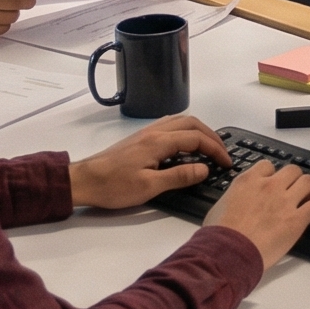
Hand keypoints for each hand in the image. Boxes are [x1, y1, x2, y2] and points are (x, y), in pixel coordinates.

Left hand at [68, 115, 231, 208]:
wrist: (84, 180)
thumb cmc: (113, 186)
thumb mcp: (149, 187)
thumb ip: (179, 176)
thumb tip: (204, 168)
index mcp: (159, 141)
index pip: (197, 138)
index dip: (215, 149)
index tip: (226, 163)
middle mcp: (154, 132)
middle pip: (191, 123)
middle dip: (211, 136)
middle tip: (222, 153)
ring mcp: (145, 133)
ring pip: (180, 121)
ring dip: (198, 131)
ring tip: (208, 146)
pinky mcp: (139, 138)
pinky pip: (169, 125)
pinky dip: (185, 130)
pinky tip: (184, 143)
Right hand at [204, 158, 309, 269]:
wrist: (227, 253)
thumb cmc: (218, 236)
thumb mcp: (221, 206)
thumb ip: (236, 196)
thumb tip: (239, 201)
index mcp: (248, 181)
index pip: (267, 166)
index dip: (273, 174)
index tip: (275, 182)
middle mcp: (269, 186)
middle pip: (292, 170)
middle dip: (295, 179)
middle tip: (297, 189)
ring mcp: (284, 201)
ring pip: (308, 182)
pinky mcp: (297, 219)